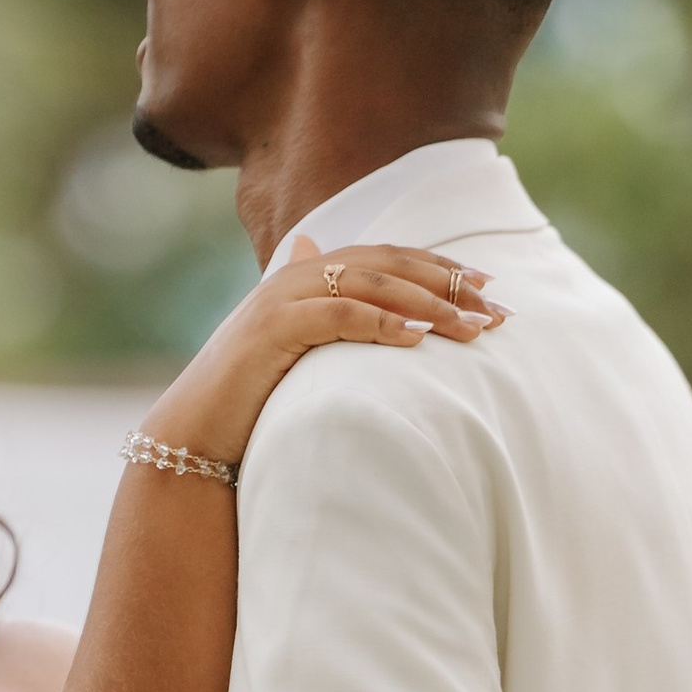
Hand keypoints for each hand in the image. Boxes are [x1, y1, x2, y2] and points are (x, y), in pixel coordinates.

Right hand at [145, 237, 507, 471]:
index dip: (440, 268)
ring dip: (427, 304)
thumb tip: (373, 313)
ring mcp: (283, 298)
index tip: (489, 287)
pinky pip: (338, 315)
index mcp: (308, 273)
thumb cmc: (251, 399)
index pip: (387, 258)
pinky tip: (416, 337)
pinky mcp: (273, 329)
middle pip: (388, 265)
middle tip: (497, 308)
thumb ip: (331, 322)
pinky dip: (380, 322)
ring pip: (371, 284)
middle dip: (447, 283)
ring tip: (472, 327)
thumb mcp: (300, 354)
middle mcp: (297, 274)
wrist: (195, 432)